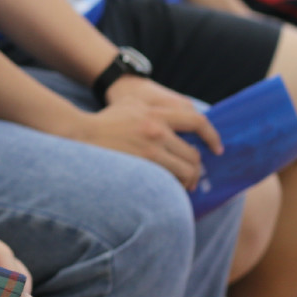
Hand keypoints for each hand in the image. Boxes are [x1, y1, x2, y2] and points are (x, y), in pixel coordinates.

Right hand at [77, 76, 223, 189]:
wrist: (78, 133)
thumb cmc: (104, 121)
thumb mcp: (131, 105)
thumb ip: (155, 109)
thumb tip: (182, 117)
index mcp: (157, 112)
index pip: (197, 121)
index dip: (212, 136)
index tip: (217, 150)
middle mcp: (157, 129)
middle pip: (193, 154)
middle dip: (195, 169)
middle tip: (192, 178)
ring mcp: (149, 149)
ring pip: (185, 171)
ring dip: (187, 182)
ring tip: (181, 187)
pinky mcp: (142, 165)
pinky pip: (169, 182)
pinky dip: (173, 188)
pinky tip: (168, 191)